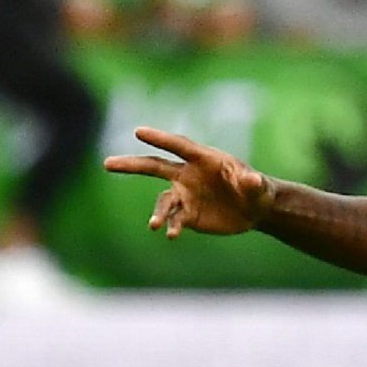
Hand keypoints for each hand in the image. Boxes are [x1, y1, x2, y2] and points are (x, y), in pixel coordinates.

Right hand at [104, 127, 274, 238]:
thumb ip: (252, 182)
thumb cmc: (257, 190)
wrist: (254, 211)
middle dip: (131, 165)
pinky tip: (172, 235)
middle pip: (154, 167)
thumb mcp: (259, 186)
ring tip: (155, 225)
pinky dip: (171, 226)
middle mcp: (188, 174)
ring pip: (163, 201)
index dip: (159, 138)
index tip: (138, 132)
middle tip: (107, 164)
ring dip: (158, 213)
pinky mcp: (187, 214)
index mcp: (203, 159)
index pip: (178, 146)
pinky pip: (174, 220)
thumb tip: (250, 180)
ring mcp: (185, 194)